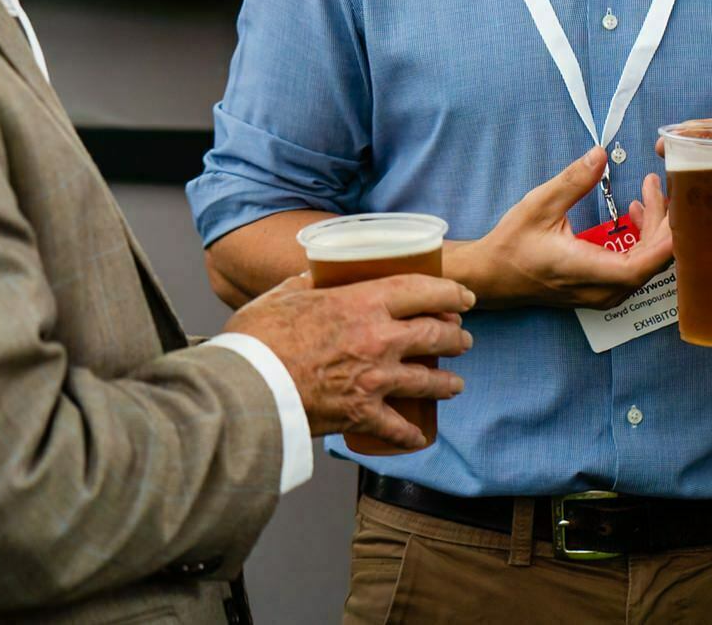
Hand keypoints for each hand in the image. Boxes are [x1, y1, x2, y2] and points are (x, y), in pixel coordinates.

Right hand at [224, 272, 473, 451]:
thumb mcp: (283, 295)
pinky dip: (411, 435)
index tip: (464, 296)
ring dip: (447, 383)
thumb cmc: (259, 337)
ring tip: (455, 384)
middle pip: (435, 334)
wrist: (247, 387)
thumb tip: (314, 274)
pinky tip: (419, 437)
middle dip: (456, 336)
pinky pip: (398, 428)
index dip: (450, 291)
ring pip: (428, 381)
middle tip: (462, 339)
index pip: (421, 290)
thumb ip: (305, 283)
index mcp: (362, 303)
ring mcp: (375, 379)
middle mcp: (379, 339)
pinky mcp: (363, 414)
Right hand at [454, 146, 674, 310]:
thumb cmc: (512, 245)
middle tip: (655, 186)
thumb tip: (600, 154)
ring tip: (644, 196)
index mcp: (589, 271)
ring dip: (653, 231)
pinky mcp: (604, 291)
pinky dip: (642, 241)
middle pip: (654, 261)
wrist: (493, 276)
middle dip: (662, 222)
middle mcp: (604, 291)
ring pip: (648, 266)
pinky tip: (632, 216)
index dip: (665, 234)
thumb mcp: (539, 205)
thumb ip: (573, 181)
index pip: (645, 263)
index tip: (668, 199)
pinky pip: (637, 268)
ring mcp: (606, 295)